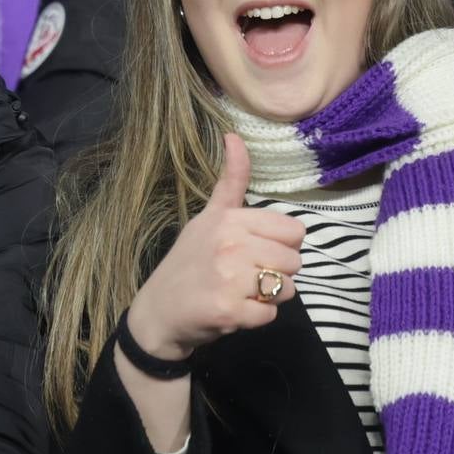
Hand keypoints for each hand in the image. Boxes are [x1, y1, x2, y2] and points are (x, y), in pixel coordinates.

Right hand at [126, 133, 304, 365]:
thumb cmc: (188, 264)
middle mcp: (230, 244)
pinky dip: (256, 319)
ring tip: (240, 294)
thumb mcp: (207, 218)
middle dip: (276, 273)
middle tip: (244, 278)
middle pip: (294, 261)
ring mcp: (229, 278)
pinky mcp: (229, 311)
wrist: (158, 313)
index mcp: (229, 219)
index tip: (253, 252)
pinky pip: (270, 314)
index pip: (294, 231)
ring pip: (287, 288)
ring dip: (269, 297)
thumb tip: (234, 134)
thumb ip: (231, 182)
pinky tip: (233, 312)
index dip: (279, 245)